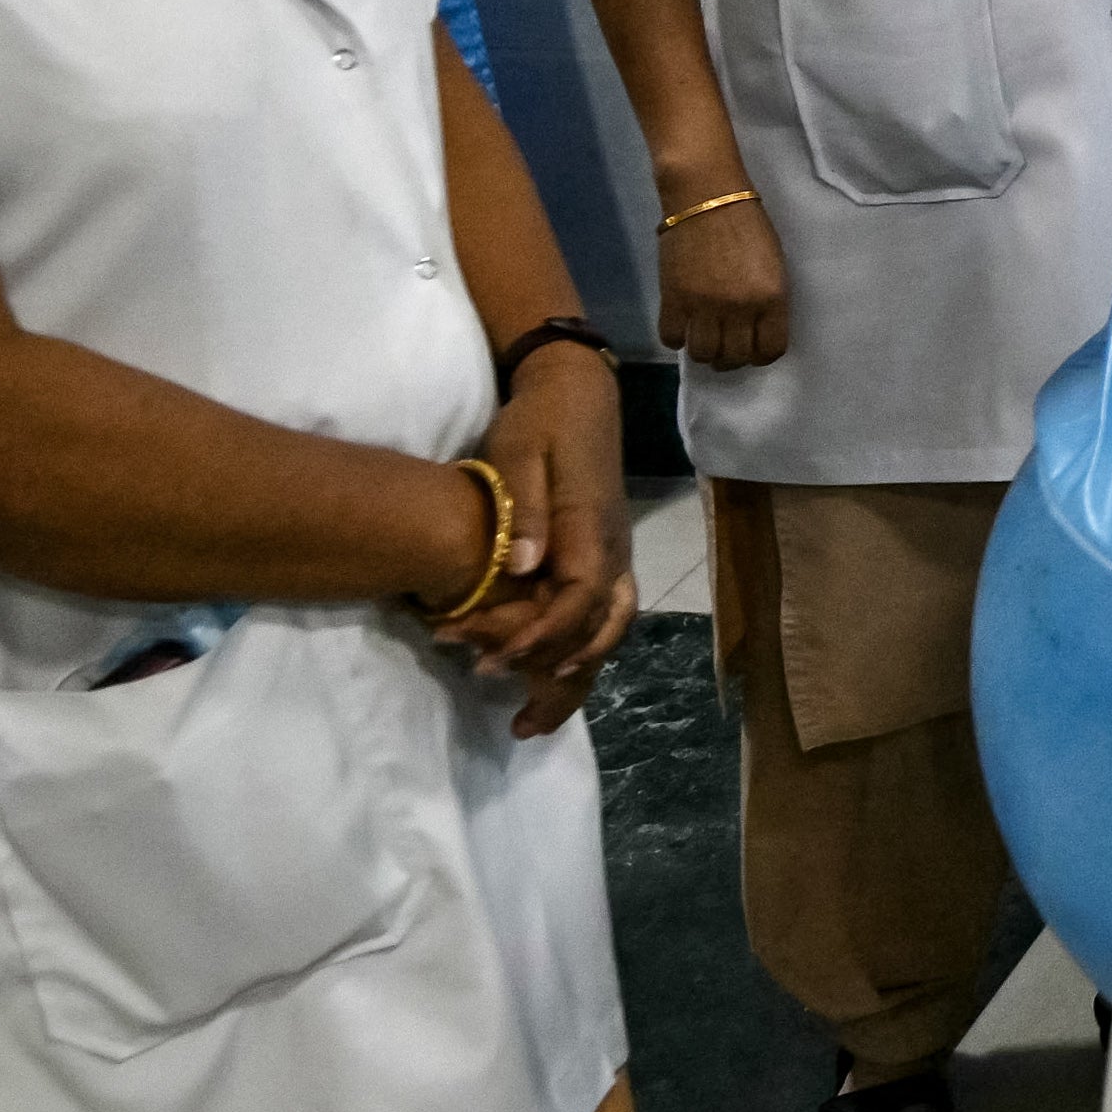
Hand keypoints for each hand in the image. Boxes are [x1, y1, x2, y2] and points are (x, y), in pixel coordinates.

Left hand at [434, 352, 638, 735]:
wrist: (577, 395)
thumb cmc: (541, 423)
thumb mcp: (518, 455)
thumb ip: (524, 512)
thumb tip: (521, 569)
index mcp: (590, 527)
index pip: (580, 598)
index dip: (542, 636)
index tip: (496, 662)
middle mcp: (613, 550)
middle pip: (603, 629)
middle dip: (560, 677)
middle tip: (515, 716)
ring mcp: (615, 555)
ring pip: (611, 630)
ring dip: (575, 676)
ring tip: (533, 716)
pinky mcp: (607, 556)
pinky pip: (606, 618)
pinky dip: (583, 654)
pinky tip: (550, 675)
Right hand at [658, 187, 788, 370]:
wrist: (706, 196)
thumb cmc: (747, 223)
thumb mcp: (774, 263)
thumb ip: (768, 299)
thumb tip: (755, 328)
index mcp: (772, 297)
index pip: (770, 349)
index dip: (762, 356)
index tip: (754, 350)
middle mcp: (740, 308)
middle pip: (735, 357)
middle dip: (732, 357)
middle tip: (726, 345)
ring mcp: (704, 306)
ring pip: (703, 354)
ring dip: (705, 351)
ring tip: (704, 337)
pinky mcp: (673, 299)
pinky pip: (672, 338)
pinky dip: (677, 337)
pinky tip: (682, 324)